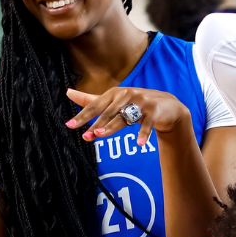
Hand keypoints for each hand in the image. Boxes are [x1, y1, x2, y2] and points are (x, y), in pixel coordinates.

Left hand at [65, 87, 191, 145]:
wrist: (167, 105)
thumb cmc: (136, 103)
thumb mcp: (114, 101)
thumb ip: (91, 100)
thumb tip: (67, 93)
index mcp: (114, 93)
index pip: (95, 105)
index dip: (82, 115)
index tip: (70, 125)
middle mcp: (127, 95)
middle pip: (108, 112)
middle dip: (97, 124)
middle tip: (86, 135)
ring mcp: (141, 102)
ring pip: (124, 117)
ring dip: (112, 126)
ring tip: (101, 135)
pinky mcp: (154, 111)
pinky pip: (147, 125)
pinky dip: (143, 134)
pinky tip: (139, 144)